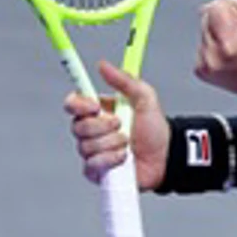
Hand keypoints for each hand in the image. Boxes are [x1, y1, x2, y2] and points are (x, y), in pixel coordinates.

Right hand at [63, 60, 168, 191]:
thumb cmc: (154, 128)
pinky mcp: (96, 170)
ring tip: (128, 144)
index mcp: (97, 111)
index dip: (79, 105)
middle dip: (103, 127)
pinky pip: (93, 165)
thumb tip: (102, 65)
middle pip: (78, 127)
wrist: (165, 156)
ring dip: (112, 144)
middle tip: (121, 125)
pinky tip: (124, 158)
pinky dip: (111, 160)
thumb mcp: (144, 97)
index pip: (72, 104)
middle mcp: (90, 131)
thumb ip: (124, 80)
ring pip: (86, 147)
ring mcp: (92, 151)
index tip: (95, 107)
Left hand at [194, 0, 236, 103]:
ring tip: (235, 48)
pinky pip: (201, 47)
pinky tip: (227, 56)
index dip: (230, 10)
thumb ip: (234, 3)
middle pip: (206, 18)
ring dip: (216, 35)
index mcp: (229, 43)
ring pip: (203, 32)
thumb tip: (213, 3)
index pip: (215, 7)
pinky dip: (212, 48)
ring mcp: (206, 65)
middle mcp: (214, 56)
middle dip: (221, 22)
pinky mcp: (202, 71)